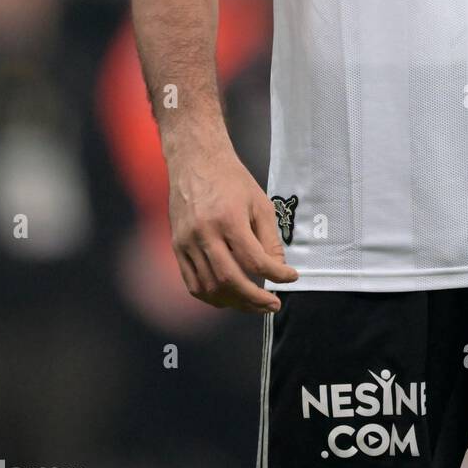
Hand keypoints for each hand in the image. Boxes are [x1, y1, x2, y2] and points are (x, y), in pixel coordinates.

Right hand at [166, 134, 298, 312]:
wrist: (196, 162)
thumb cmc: (231, 180)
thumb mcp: (260, 203)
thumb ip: (269, 239)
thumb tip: (278, 269)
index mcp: (229, 219)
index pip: (254, 260)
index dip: (276, 275)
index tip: (290, 278)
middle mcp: (204, 233)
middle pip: (230, 280)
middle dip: (255, 299)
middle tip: (272, 304)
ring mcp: (186, 243)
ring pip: (210, 287)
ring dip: (234, 302)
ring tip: (253, 303)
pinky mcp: (177, 248)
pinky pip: (192, 283)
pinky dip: (212, 296)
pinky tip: (229, 297)